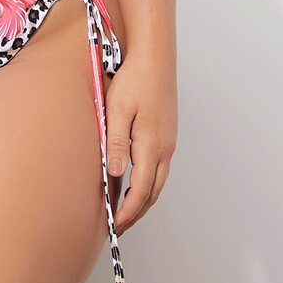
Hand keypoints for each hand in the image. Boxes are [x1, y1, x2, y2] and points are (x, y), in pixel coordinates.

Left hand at [104, 53, 176, 234]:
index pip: (141, 191)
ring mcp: (168, 141)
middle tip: (120, 226)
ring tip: (125, 209)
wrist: (155, 56)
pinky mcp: (166, 133)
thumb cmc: (135, 79)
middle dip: (137, 212)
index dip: (128, 212)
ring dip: (143, 198)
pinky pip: (158, 166)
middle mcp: (165, 148)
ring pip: (158, 181)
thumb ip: (115, 144)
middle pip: (153, 192)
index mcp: (152, 146)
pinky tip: (133, 180)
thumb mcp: (117, 111)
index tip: (116, 226)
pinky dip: (147, 181)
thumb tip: (113, 175)